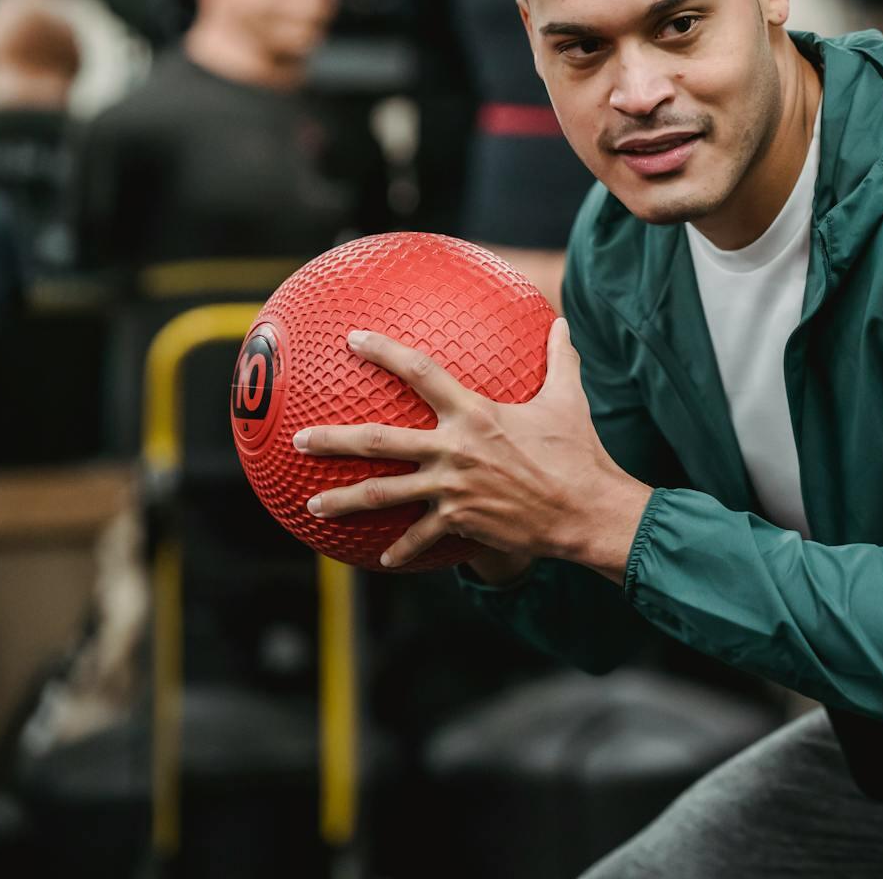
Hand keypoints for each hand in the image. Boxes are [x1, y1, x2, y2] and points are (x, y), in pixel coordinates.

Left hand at [298, 317, 651, 575]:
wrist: (583, 509)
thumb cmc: (578, 451)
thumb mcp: (568, 399)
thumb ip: (560, 359)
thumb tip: (563, 322)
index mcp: (475, 413)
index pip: (421, 373)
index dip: (384, 352)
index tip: (352, 339)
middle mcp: (454, 448)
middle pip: (380, 440)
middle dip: (334, 439)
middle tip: (299, 439)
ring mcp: (452, 487)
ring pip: (384, 493)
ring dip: (344, 499)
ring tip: (312, 505)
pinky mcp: (459, 520)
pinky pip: (421, 536)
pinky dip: (402, 548)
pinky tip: (383, 559)